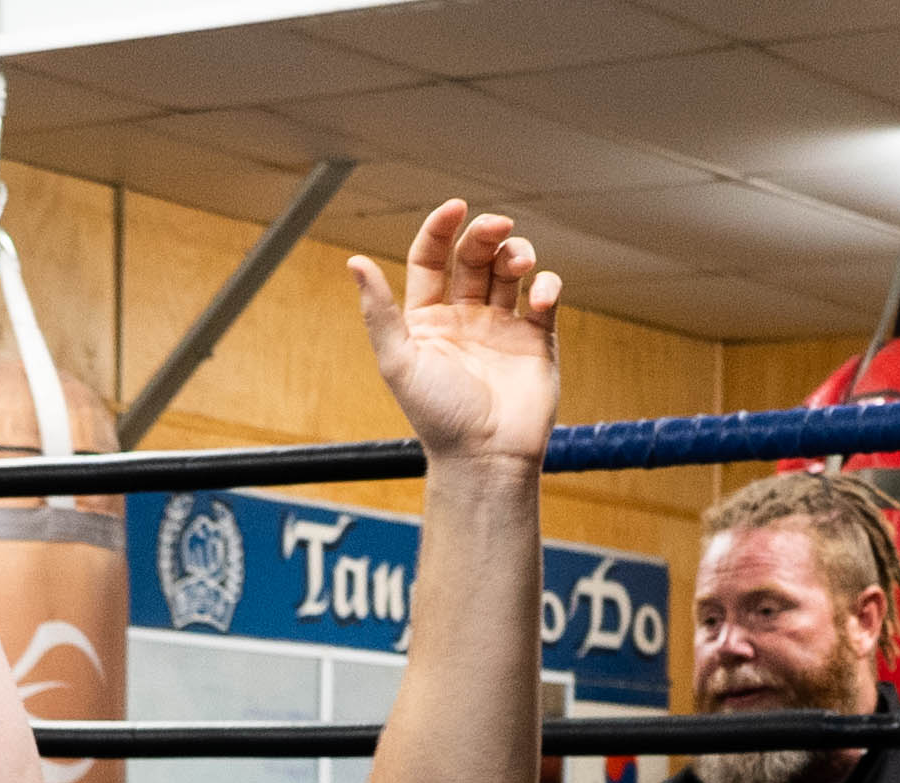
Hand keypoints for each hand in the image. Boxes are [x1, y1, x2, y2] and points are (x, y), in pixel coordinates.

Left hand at [345, 205, 562, 469]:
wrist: (486, 458)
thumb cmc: (438, 416)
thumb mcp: (398, 361)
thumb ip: (378, 311)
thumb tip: (354, 260)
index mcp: (427, 319)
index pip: (431, 258)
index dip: (441, 229)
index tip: (455, 207)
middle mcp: (464, 317)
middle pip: (474, 256)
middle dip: (485, 234)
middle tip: (497, 227)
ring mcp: (502, 325)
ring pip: (511, 269)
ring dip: (517, 253)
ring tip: (519, 263)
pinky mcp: (537, 338)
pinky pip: (544, 296)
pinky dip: (546, 285)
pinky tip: (540, 297)